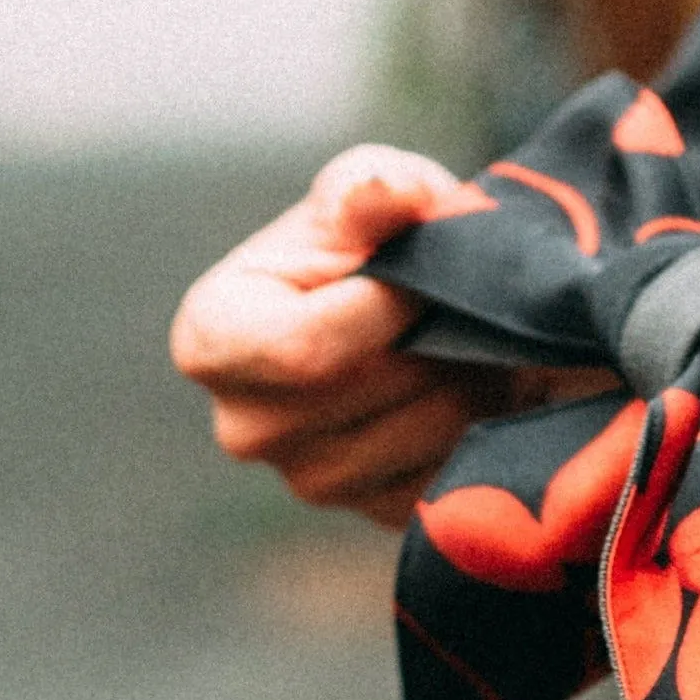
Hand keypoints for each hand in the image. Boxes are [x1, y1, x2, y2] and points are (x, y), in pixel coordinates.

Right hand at [169, 145, 612, 528]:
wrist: (420, 305)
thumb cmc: (375, 238)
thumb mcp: (368, 187)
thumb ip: (370, 186)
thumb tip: (384, 193)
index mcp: (213, 340)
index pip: (303, 349)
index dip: (382, 309)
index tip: (420, 277)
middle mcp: (246, 428)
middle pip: (373, 391)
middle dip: (440, 336)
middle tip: (464, 302)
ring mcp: (312, 482)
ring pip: (428, 430)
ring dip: (475, 375)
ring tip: (471, 336)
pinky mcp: (378, 513)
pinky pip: (457, 471)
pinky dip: (486, 423)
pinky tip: (478, 384)